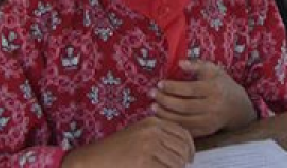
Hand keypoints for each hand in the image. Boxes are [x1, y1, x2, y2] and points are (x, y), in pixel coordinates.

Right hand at [62, 116, 193, 167]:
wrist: (96, 158)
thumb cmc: (116, 150)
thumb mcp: (139, 134)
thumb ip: (159, 136)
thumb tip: (183, 148)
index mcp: (153, 122)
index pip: (182, 132)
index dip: (190, 147)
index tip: (191, 157)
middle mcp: (153, 131)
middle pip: (182, 147)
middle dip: (185, 160)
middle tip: (183, 167)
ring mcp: (149, 146)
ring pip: (177, 161)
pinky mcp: (144, 161)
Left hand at [152, 60, 256, 137]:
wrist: (237, 107)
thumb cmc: (221, 84)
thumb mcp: (213, 70)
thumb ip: (197, 65)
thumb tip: (180, 63)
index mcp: (214, 89)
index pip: (190, 89)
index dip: (173, 87)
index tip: (159, 83)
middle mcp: (212, 106)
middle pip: (185, 106)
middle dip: (165, 100)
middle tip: (151, 94)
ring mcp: (209, 121)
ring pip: (184, 120)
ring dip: (165, 114)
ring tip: (152, 107)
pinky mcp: (206, 132)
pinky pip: (186, 130)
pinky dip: (172, 125)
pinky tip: (161, 119)